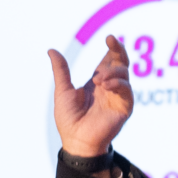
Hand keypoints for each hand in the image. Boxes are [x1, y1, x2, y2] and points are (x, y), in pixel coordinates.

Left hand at [48, 35, 132, 157]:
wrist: (75, 140)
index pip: (109, 59)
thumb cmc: (68, 119)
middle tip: (111, 41)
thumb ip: (61, 70)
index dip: (112, 48)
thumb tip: (51, 50)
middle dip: (118, 50)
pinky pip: (126, 90)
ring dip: (112, 72)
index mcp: (98, 82)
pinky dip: (117, 84)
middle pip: (121, 62)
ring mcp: (118, 96)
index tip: (109, 38)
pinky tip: (105, 86)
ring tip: (98, 80)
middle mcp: (110, 87)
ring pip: (124, 73)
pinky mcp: (125, 106)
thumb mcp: (63, 91)